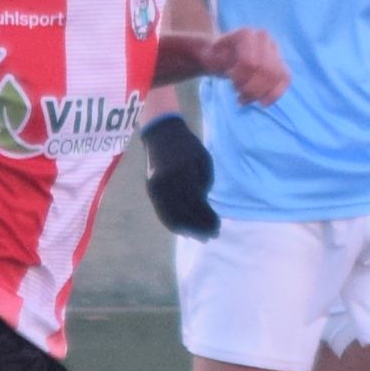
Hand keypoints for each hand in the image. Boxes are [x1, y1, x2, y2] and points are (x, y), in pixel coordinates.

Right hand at [140, 115, 219, 237]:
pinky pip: (161, 212)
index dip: (208, 219)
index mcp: (184, 173)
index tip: (218, 227)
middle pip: (184, 214)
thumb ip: (204, 185)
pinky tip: (183, 231)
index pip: (197, 204)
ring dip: (186, 230)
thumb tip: (203, 208)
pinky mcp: (151, 190)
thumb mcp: (203, 160)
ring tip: (198, 237)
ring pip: (171, 217)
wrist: (161, 133)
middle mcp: (168, 182)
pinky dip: (172, 224)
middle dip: (199, 228)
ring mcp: (157, 187)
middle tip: (211, 236)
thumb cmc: (187, 146)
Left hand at [200, 24, 286, 108]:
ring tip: (246, 99)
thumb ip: (216, 61)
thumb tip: (229, 70)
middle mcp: (263, 38)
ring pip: (277, 76)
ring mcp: (273, 49)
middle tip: (239, 97)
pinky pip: (285, 79)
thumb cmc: (215, 57)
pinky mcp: (280, 61)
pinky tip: (263, 103)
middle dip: (252, 89)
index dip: (241, 78)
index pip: (250, 62)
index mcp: (246, 34)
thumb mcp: (209, 57)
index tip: (231, 84)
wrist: (224, 55)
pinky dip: (275, 94)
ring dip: (261, 93)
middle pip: (265, 70)